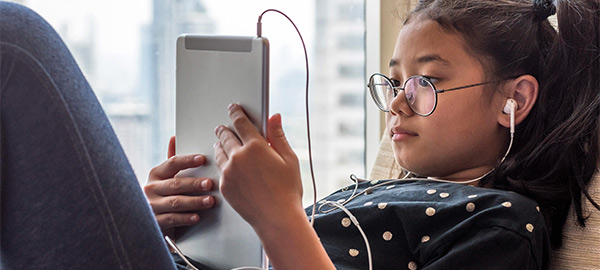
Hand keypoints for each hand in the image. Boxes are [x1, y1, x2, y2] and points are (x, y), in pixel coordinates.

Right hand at [144, 136, 214, 236]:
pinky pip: (171, 219)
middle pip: (175, 184)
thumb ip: (172, 161)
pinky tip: (196, 217)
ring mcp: (151, 205)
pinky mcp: (154, 222)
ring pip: (175, 202)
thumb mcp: (165, 178)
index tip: (202, 159)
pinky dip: (185, 218)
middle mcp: (151, 188)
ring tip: (209, 201)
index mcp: (156, 174)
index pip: (172, 163)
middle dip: (194, 184)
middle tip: (210, 184)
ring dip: (194, 201)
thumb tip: (174, 138)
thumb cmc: (163, 196)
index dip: (187, 161)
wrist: (149, 223)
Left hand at [214, 104, 334, 269]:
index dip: (236, 113)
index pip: (241, 122)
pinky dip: (222, 163)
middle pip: (226, 136)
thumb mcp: (289, 159)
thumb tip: (274, 117)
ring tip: (222, 143)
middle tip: (224, 127)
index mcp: (256, 147)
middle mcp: (238, 157)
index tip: (233, 108)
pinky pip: (219, 169)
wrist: (276, 218)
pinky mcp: (224, 185)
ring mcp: (229, 172)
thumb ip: (278, 136)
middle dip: (225, 129)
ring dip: (220, 144)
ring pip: (219, 151)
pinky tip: (226, 164)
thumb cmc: (287, 191)